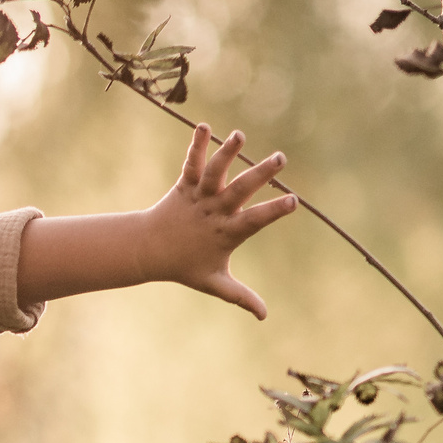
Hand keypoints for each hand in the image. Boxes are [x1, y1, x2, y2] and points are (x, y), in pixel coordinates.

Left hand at [143, 123, 298, 318]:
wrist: (148, 252)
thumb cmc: (185, 266)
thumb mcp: (214, 283)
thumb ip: (240, 297)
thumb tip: (264, 316)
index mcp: (226, 233)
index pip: (254, 221)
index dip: (273, 212)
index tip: (293, 201)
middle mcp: (213, 212)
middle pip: (239, 191)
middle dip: (260, 175)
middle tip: (280, 158)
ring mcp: (198, 197)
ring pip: (214, 173)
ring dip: (226, 154)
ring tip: (240, 135)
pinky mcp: (184, 185)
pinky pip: (191, 164)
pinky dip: (196, 146)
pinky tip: (204, 126)